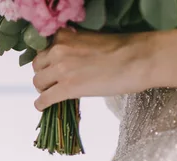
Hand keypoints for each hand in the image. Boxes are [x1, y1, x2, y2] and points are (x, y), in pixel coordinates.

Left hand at [32, 29, 150, 110]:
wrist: (139, 59)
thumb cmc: (124, 49)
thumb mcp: (92, 39)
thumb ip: (75, 46)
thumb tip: (69, 60)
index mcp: (65, 35)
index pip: (44, 49)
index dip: (47, 61)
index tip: (51, 68)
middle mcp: (59, 49)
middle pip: (38, 65)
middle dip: (44, 74)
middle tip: (52, 82)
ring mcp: (61, 69)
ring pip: (38, 82)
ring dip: (43, 89)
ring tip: (52, 94)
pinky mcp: (67, 87)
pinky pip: (44, 99)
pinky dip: (41, 104)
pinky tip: (43, 107)